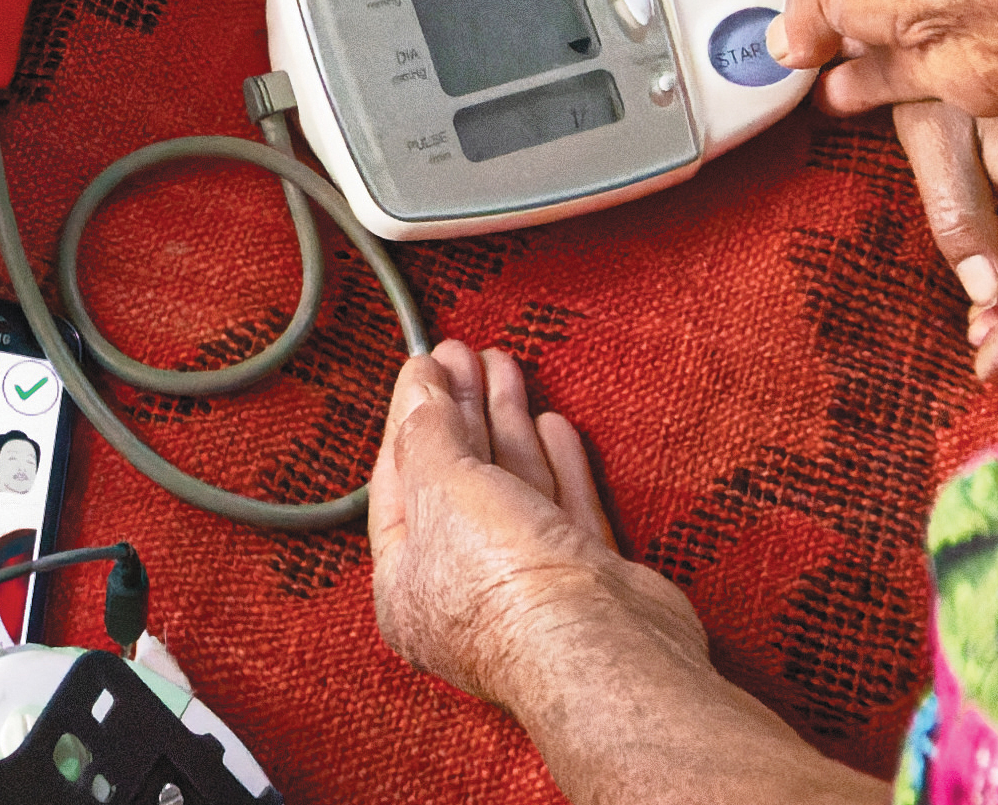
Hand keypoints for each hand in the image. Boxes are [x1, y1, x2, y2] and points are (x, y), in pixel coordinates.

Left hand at [368, 341, 705, 716]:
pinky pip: (563, 509)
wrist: (599, 640)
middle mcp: (465, 589)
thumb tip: (420, 391)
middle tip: (464, 356)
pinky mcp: (584, 579)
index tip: (424, 367)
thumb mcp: (442, 489)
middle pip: (457, 482)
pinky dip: (556, 464)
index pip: (399, 483)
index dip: (411, 417)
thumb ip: (428, 434)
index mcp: (408, 584)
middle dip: (461, 412)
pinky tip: (551, 426)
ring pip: (512, 488)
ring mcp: (527, 583)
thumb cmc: (505, 589)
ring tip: (504, 369)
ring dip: (507, 424)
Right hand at [774, 0, 997, 113]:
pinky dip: (856, 86)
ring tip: (783, 68)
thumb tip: (787, 43)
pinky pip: (885, 72)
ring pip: (862, 25)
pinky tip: (822, 98)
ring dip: (830, 47)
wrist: (988, 14)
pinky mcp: (936, 52)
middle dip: (801, 2)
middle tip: (757, 27)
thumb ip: (793, 17)